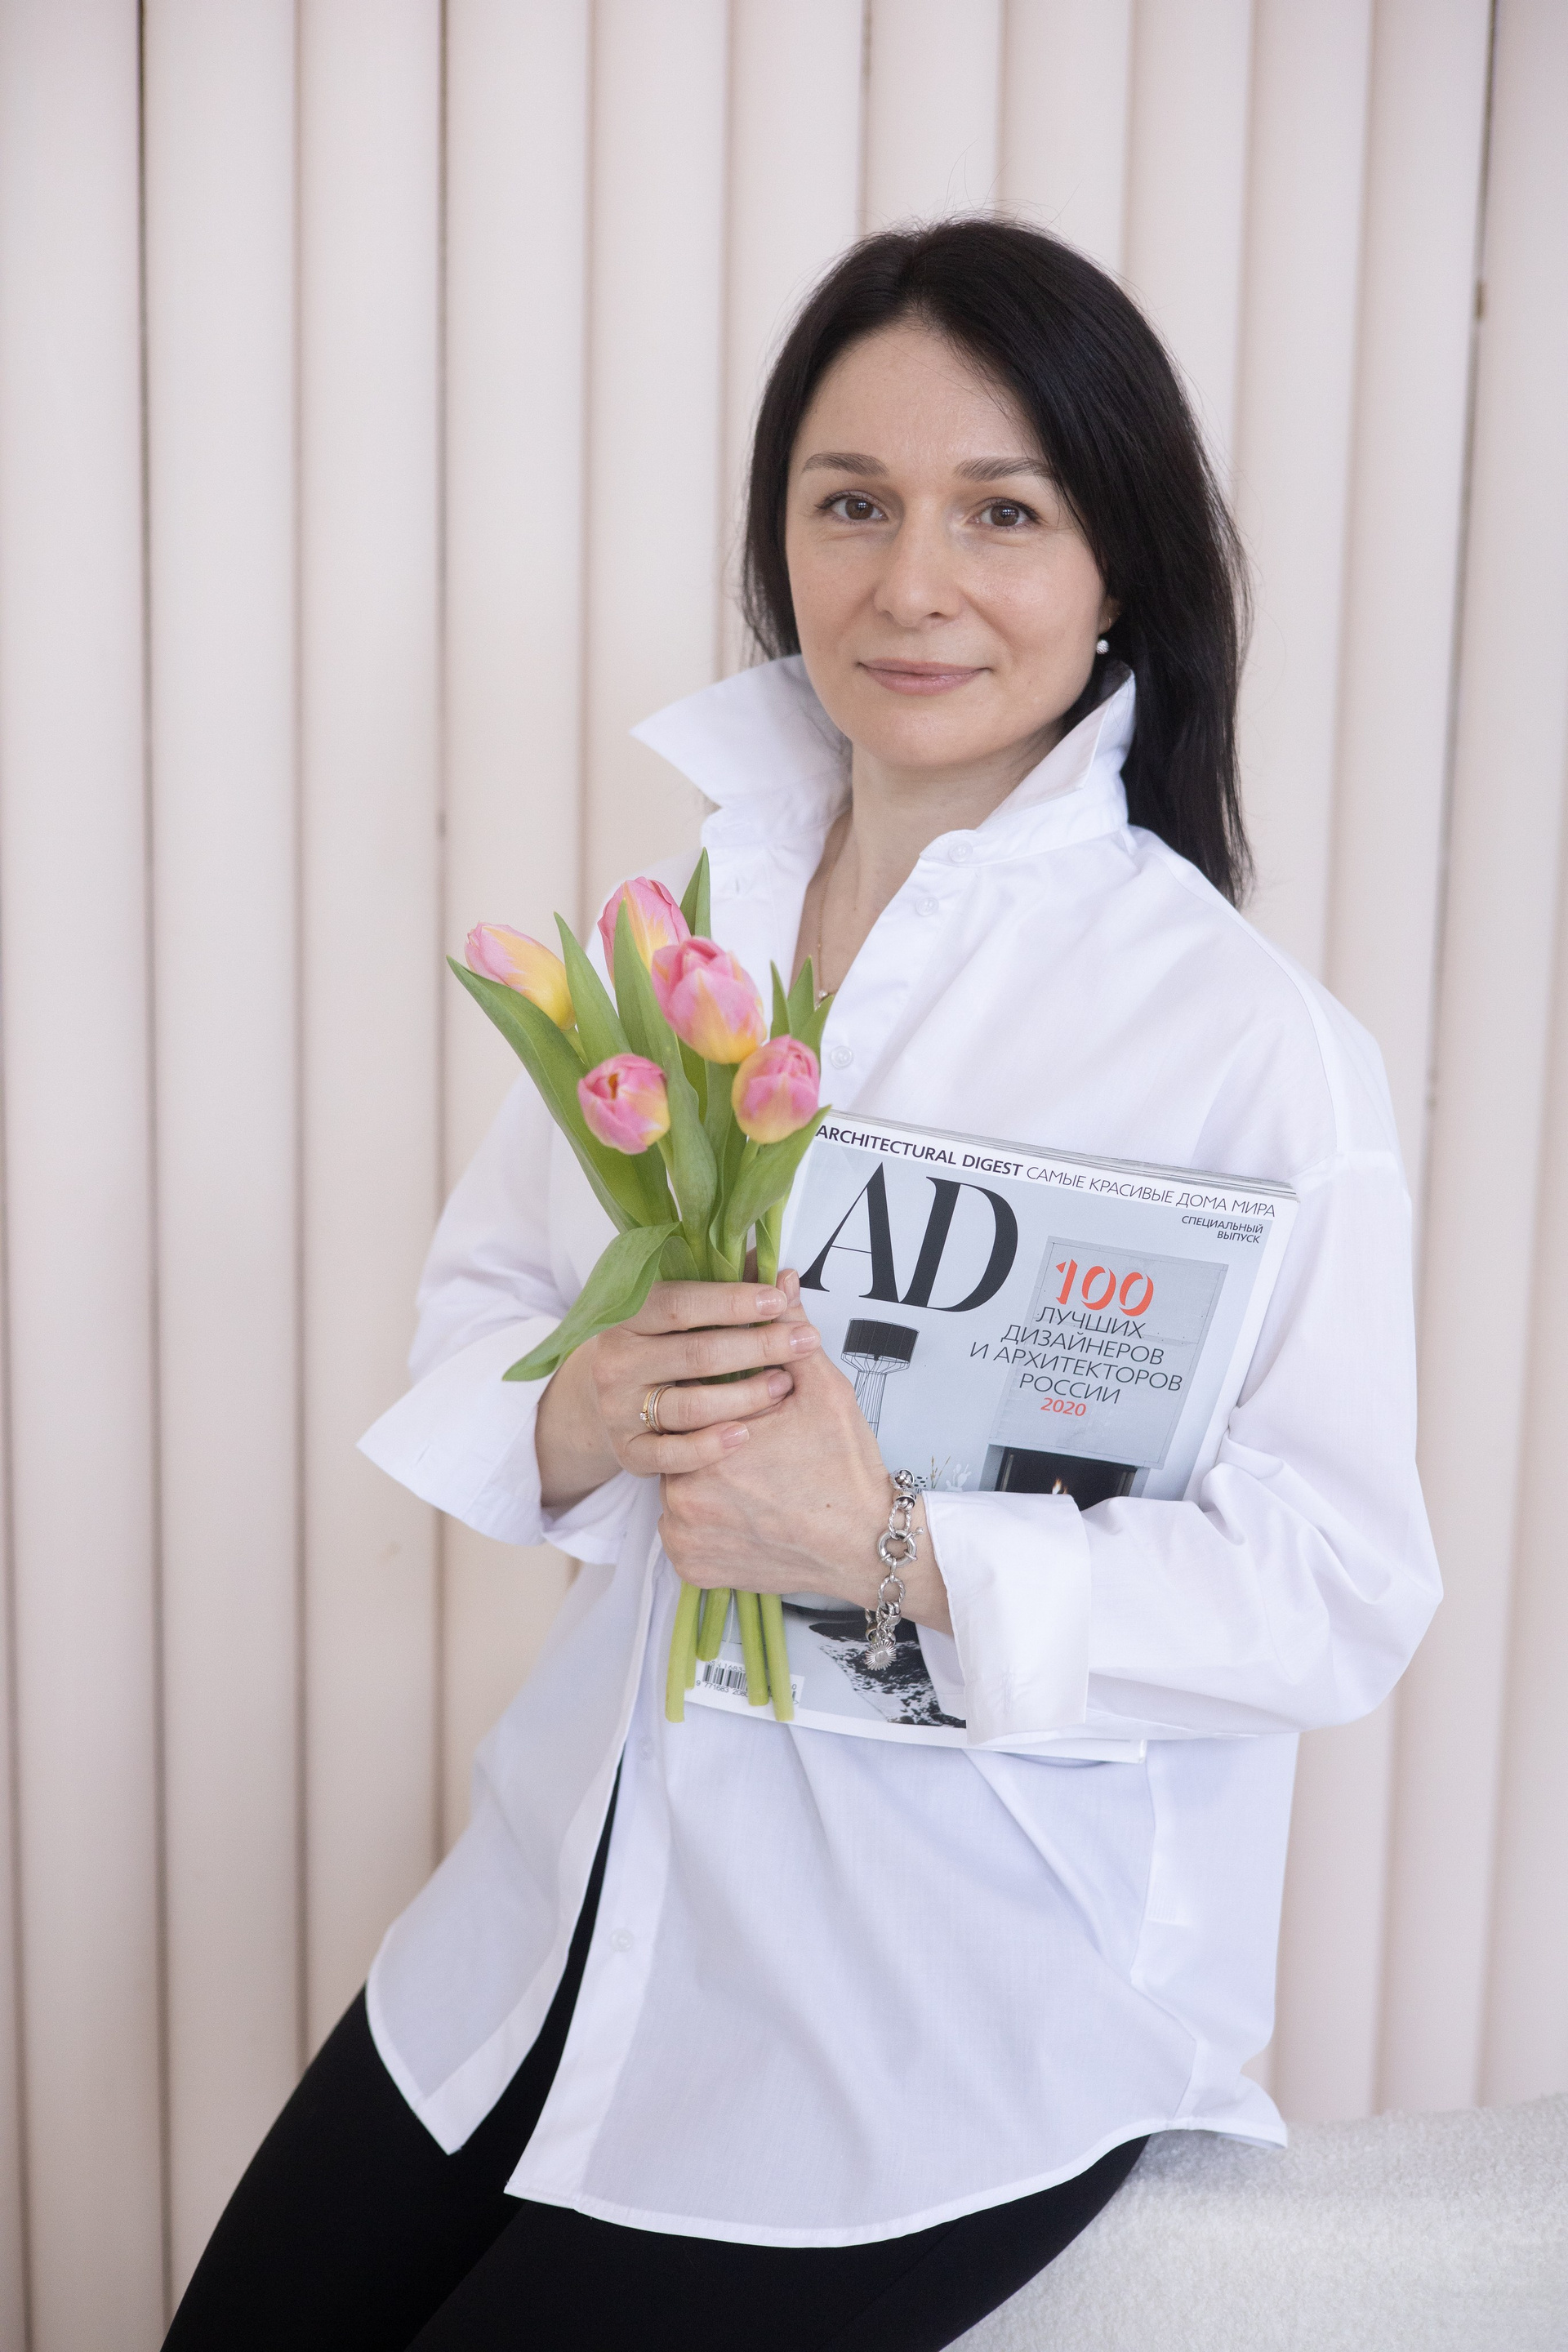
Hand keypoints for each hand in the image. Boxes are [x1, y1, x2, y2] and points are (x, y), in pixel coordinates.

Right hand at [534, 1279, 822, 1510]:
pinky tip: (745, 1434)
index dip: (732, 1302)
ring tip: (784, 1385)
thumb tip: (780, 1270)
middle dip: (757, 1346)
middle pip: (695, 1354)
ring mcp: (618, 1408)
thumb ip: (724, 1290)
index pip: (681, 1304)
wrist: (604, 1400)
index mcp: (628, 1315)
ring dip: (744, 1396)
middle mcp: (617, 1360)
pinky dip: (710, 1447)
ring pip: (689, 1406)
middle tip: (805, 1341)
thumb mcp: (678, 1314)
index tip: (779, 1301)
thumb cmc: (658, 1347)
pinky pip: (672, 1456)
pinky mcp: (627, 1452)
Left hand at [658, 1275, 951, 1635]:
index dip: (710, 1395)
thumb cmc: (846, 1467)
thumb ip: (789, 1335)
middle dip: (702, 1435)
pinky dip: (701, 1525)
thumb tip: (776, 1277)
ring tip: (745, 1479)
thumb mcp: (824, 1391)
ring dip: (697, 1479)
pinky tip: (739, 1513)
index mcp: (712, 1440)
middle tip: (745, 1446)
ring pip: (674, 1490)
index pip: (687, 1399)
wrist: (866, 1546)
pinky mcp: (691, 1568)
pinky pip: (680, 1536)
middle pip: (676, 1444)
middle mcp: (685, 1493)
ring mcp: (684, 1537)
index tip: (735, 1404)